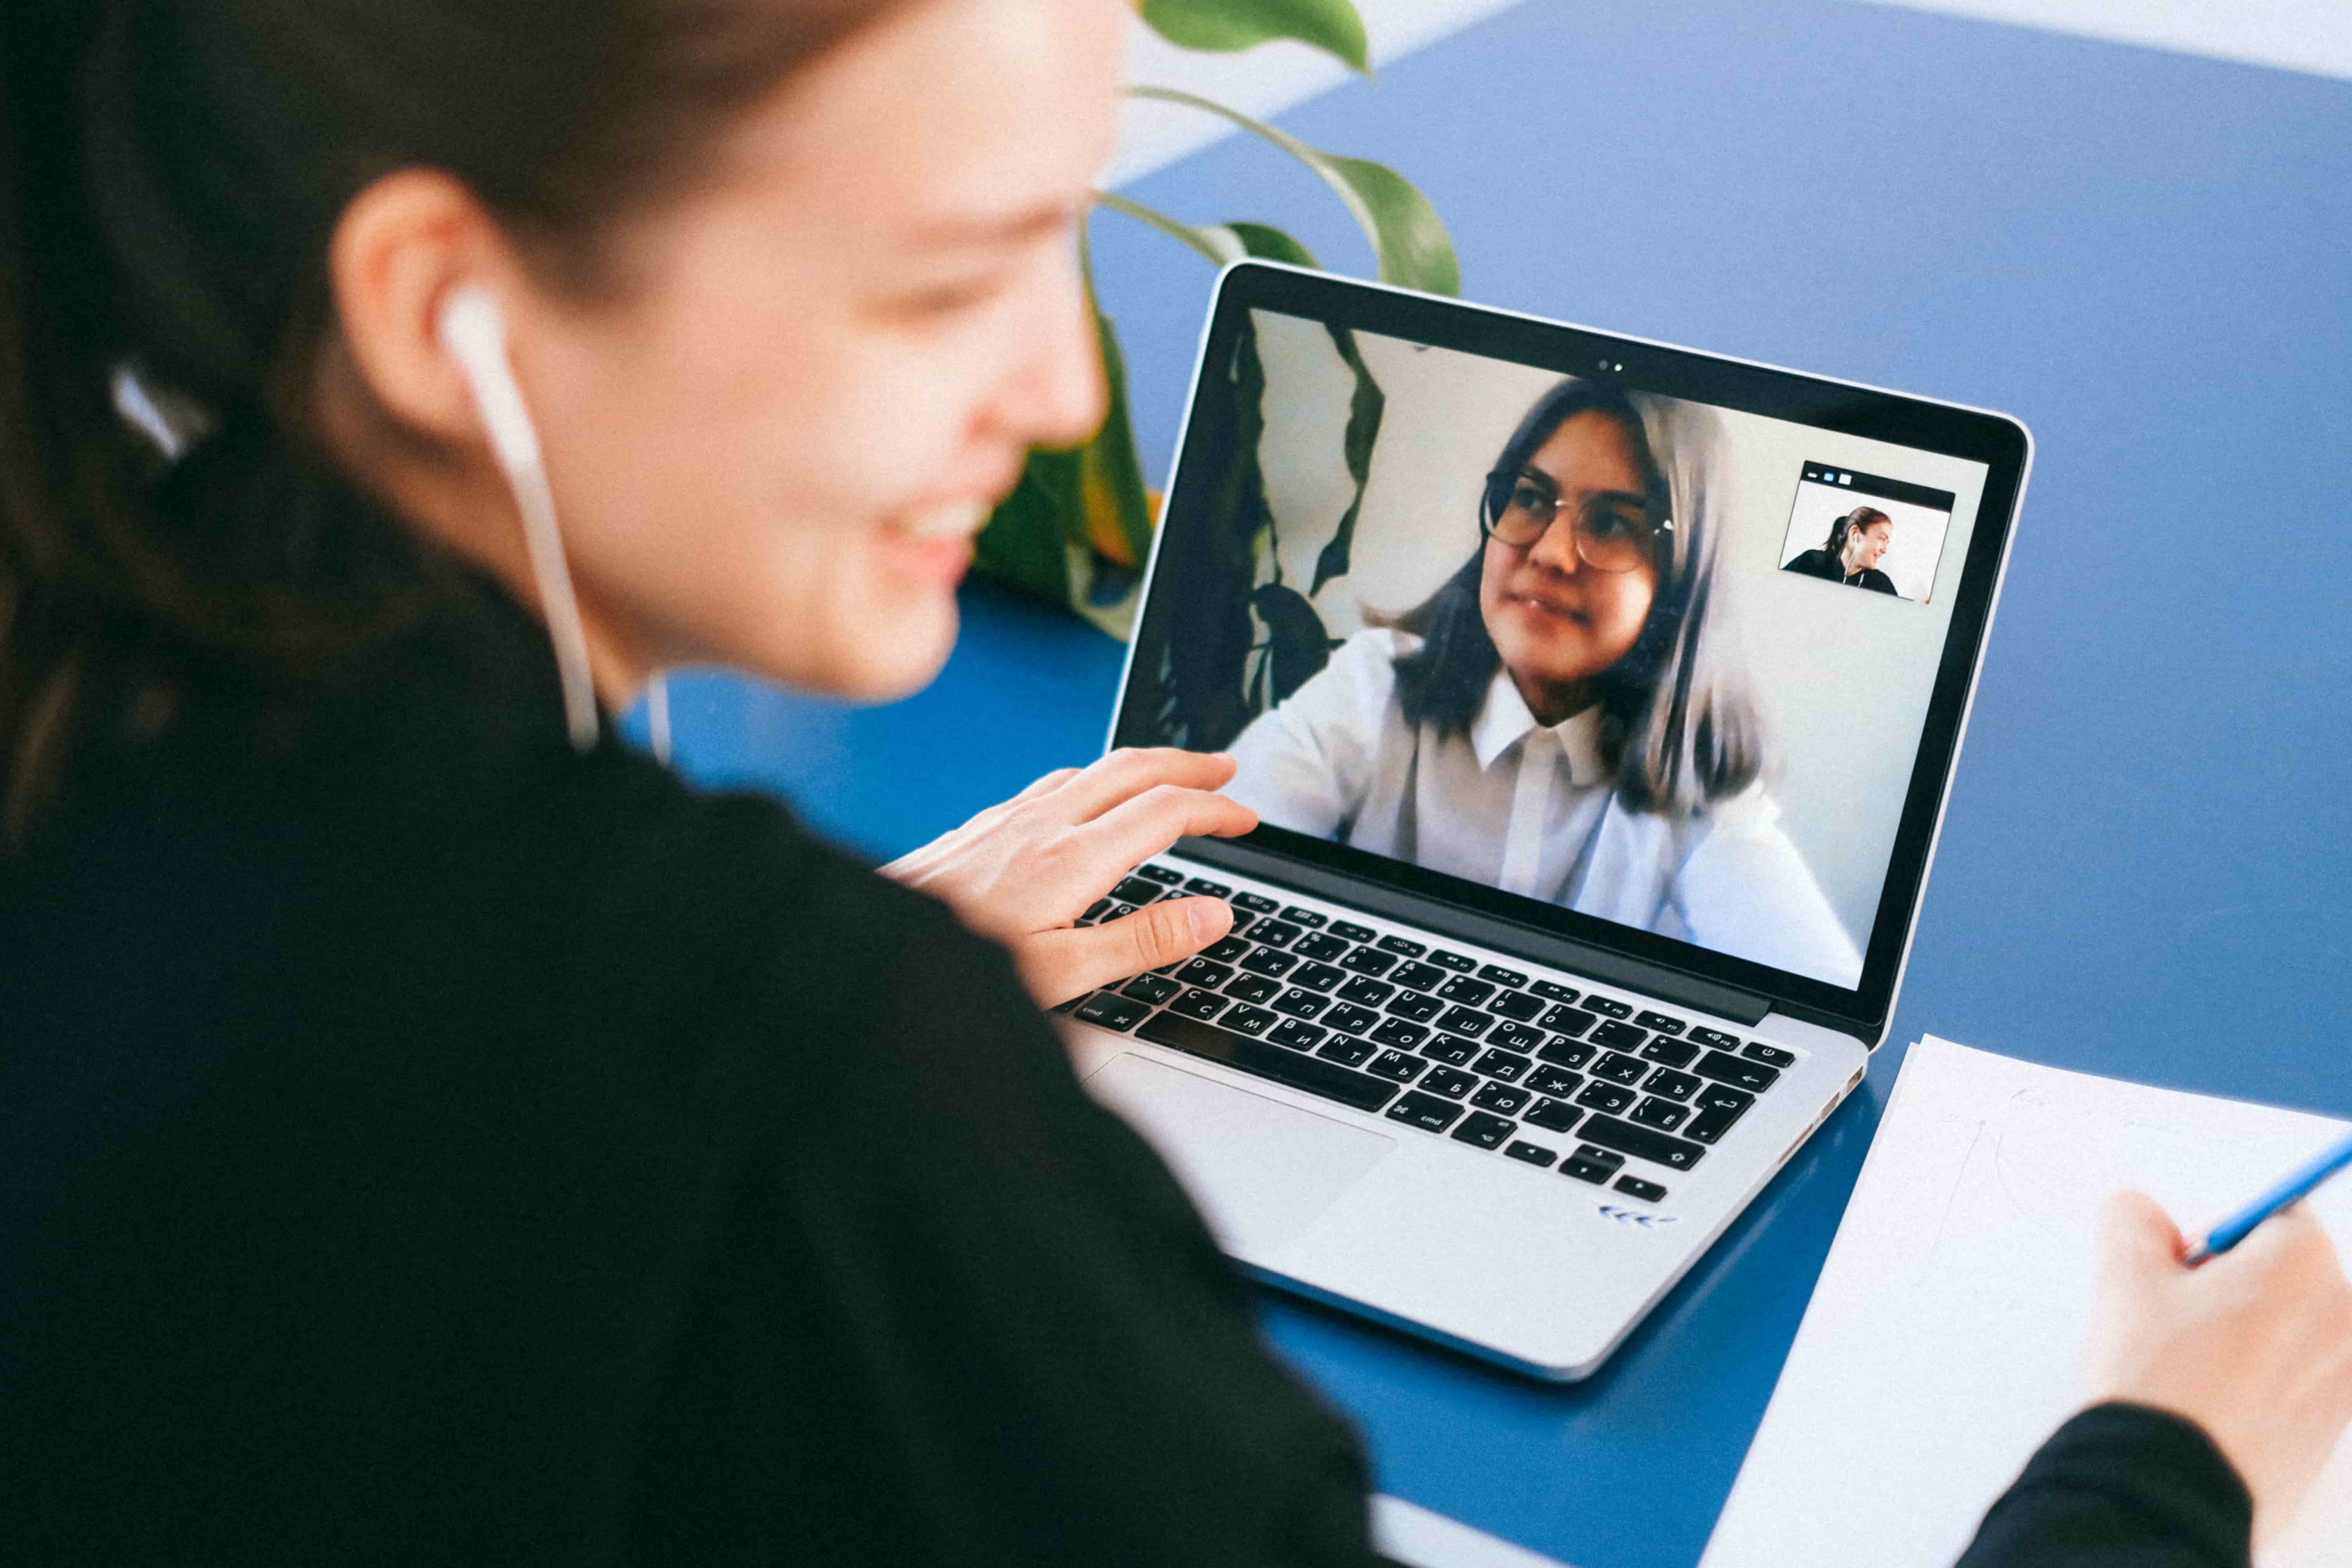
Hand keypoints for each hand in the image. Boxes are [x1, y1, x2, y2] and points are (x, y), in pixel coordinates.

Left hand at [880, 748, 1257, 1008]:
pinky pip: (1054, 781)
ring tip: (1173, 776)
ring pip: (1092, 769)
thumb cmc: (961, 965)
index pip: (1165, 813)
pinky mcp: (983, 825)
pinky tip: (1088, 794)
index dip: (1215, 810)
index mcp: (1072, 859)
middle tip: (1227, 771)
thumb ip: (1143, 941)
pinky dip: (1096, 777)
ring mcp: (1009, 818)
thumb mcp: (1063, 972)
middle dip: (1188, 765)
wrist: (872, 941)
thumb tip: (1215, 914)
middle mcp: (1042, 824)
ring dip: (1144, 766)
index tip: (1247, 819)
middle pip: (1133, 769)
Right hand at [2083, 1189, 2351, 1541]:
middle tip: (2176, 1321)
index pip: (2272, 1217)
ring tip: (2188, 1369)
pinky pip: (2295, 1381)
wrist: (2170, 1487)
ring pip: (2288, 1329)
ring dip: (2244, 1335)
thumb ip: (2132, 1218)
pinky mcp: (2334, 1428)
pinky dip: (2257, 1382)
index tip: (2183, 1270)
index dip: (2217, 1238)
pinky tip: (2211, 1404)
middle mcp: (2343, 1317)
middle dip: (2232, 1286)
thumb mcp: (2123, 1276)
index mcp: (2304, 1265)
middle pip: (2286, 1275)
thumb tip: (2142, 1214)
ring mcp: (2346, 1379)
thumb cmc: (2158, 1381)